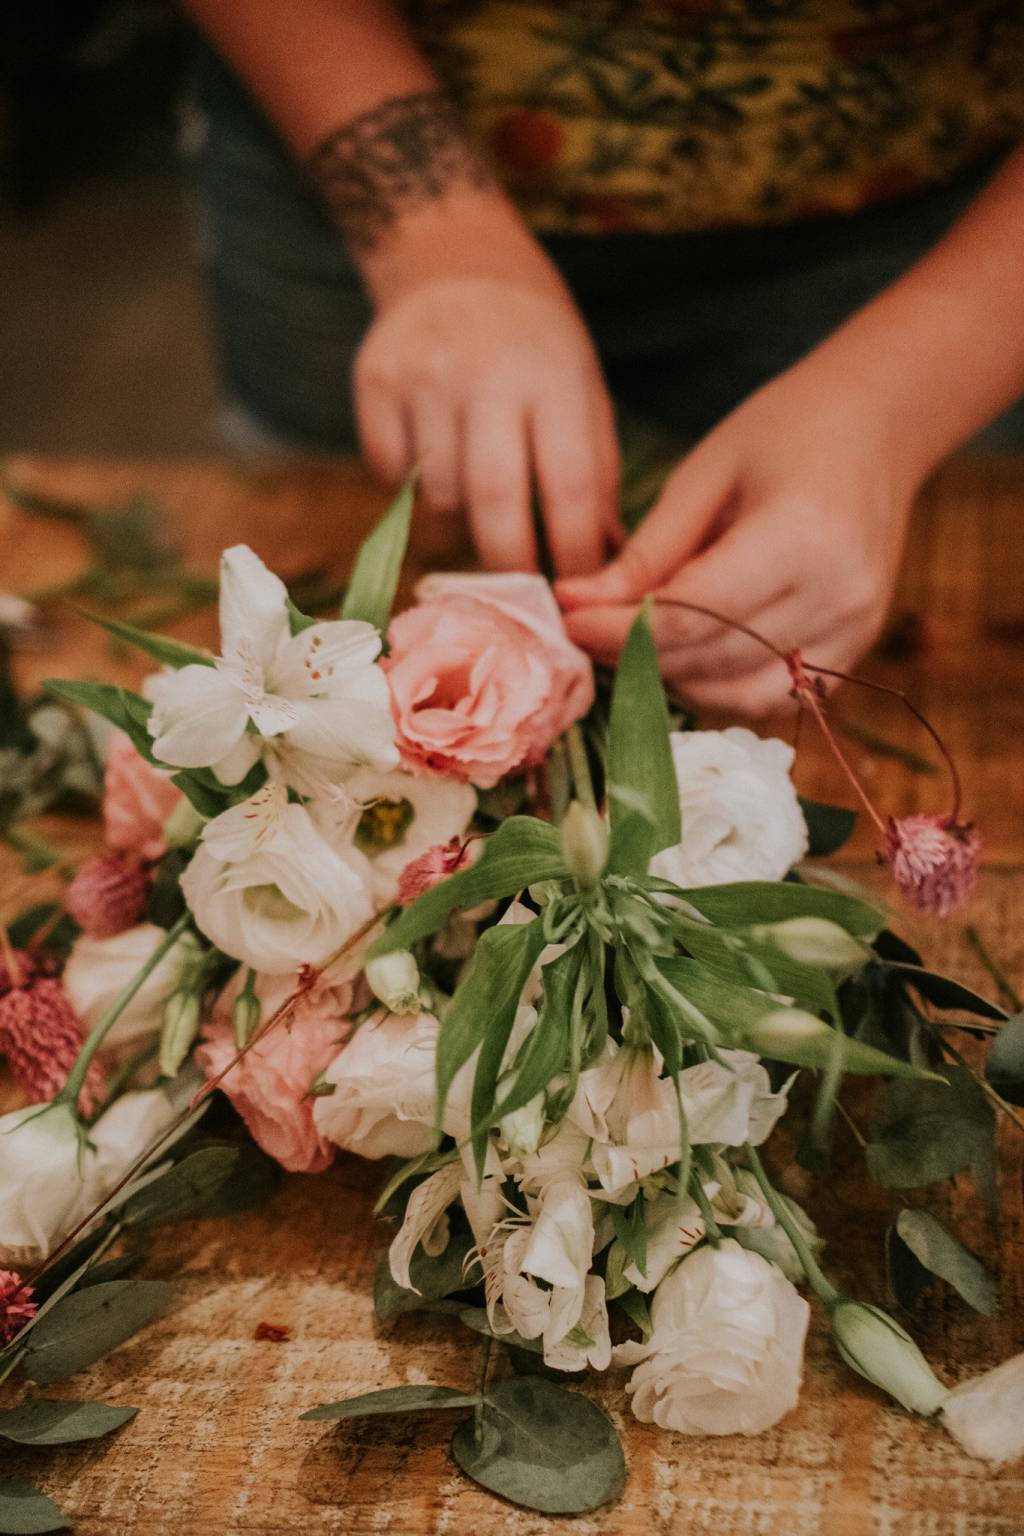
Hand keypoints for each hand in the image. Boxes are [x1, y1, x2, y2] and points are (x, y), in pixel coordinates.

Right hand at [354, 275, 620, 574]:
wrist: (457, 262)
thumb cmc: (538, 347)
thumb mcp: (585, 391)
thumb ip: (596, 476)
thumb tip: (606, 565)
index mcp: (555, 378)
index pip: (569, 486)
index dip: (572, 553)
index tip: (574, 594)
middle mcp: (486, 374)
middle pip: (492, 501)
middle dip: (508, 563)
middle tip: (518, 590)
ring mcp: (423, 376)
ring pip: (438, 496)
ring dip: (461, 517)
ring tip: (477, 490)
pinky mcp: (375, 381)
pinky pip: (390, 474)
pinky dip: (411, 484)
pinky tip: (432, 452)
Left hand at [556, 358, 918, 715]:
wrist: (879, 427)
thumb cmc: (785, 432)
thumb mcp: (705, 475)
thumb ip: (647, 552)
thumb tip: (576, 605)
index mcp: (801, 538)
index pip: (691, 615)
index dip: (620, 629)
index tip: (569, 620)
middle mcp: (837, 596)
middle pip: (711, 659)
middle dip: (636, 656)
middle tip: (587, 632)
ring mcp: (855, 630)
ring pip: (738, 692)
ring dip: (673, 680)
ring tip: (630, 644)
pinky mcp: (856, 649)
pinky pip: (773, 695)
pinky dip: (720, 687)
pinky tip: (685, 656)